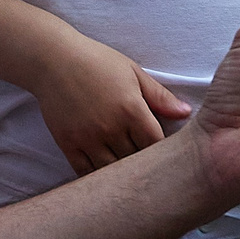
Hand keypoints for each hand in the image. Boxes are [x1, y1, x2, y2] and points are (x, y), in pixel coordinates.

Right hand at [34, 34, 194, 173]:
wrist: (53, 60)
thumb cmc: (97, 61)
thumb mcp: (133, 72)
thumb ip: (160, 96)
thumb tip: (186, 113)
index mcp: (131, 109)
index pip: (156, 144)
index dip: (163, 151)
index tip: (166, 153)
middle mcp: (111, 127)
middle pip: (136, 160)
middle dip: (145, 165)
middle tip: (151, 168)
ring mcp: (88, 139)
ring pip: (112, 171)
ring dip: (122, 174)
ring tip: (130, 175)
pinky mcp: (68, 145)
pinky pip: (85, 173)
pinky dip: (97, 178)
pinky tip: (105, 178)